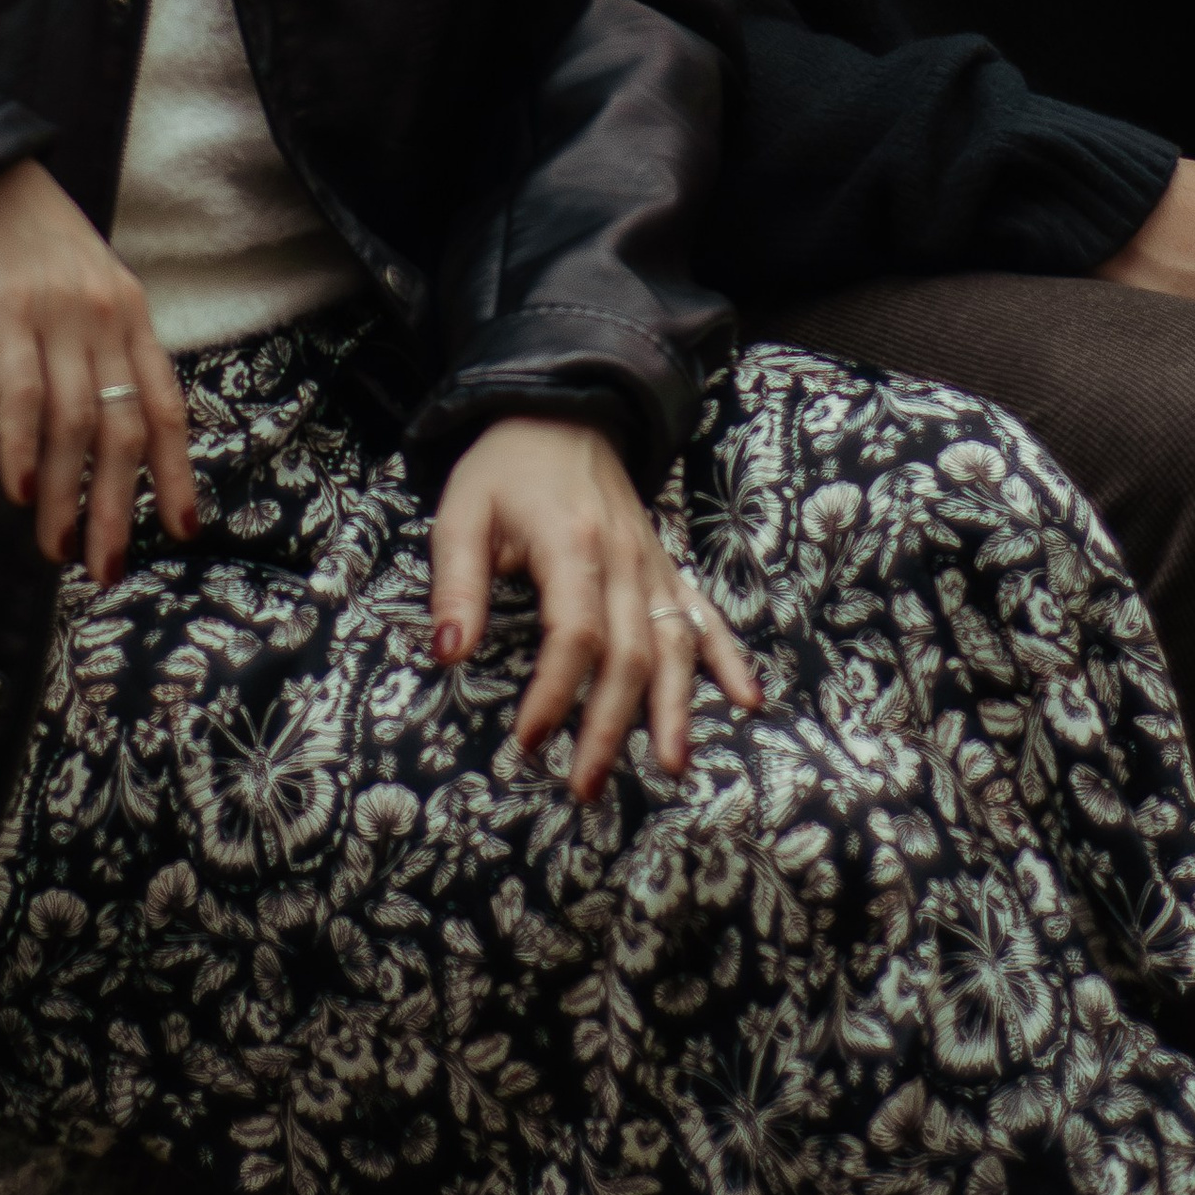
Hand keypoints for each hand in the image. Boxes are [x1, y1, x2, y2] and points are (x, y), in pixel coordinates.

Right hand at [0, 158, 195, 583]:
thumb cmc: (23, 238)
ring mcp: (57, 312)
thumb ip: (96, 346)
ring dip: (67, 496)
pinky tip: (20, 490)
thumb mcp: (82, 285)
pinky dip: (22, 445)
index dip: (176, 473)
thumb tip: (99, 429)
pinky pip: (19, 390)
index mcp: (131, 314)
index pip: (167, 406)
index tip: (181, 532)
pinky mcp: (5, 309)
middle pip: (124, 428)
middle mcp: (105, 317)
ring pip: (75, 422)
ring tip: (56, 550)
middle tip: (106, 570)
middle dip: (117, 507)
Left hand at [427, 417, 761, 800]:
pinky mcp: (663, 565)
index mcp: (572, 543)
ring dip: (676, 707)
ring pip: (675, 643)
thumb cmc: (504, 468)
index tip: (529, 740)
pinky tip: (746, 701)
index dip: (555, 692)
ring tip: (672, 766)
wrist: (561, 410)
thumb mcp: (461, 514)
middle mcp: (624, 557)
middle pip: (631, 652)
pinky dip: (728, 658)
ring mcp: (651, 563)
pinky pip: (704, 614)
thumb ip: (456, 585)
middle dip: (612, 725)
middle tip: (586, 785)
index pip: (574, 633)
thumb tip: (448, 655)